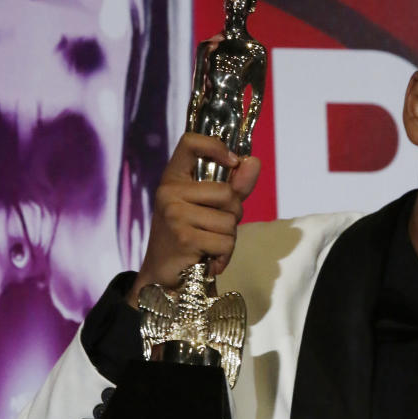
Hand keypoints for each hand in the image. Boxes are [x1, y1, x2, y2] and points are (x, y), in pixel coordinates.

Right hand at [129, 132, 260, 296]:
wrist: (163, 276)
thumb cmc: (188, 237)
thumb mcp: (208, 207)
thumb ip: (234, 185)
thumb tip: (254, 161)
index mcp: (173, 178)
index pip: (190, 142)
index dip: (215, 145)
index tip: (233, 161)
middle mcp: (169, 192)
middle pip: (228, 193)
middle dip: (233, 214)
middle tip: (214, 228)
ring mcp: (175, 215)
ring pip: (230, 221)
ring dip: (228, 238)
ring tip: (208, 245)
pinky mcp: (184, 238)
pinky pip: (226, 242)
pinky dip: (224, 255)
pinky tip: (208, 258)